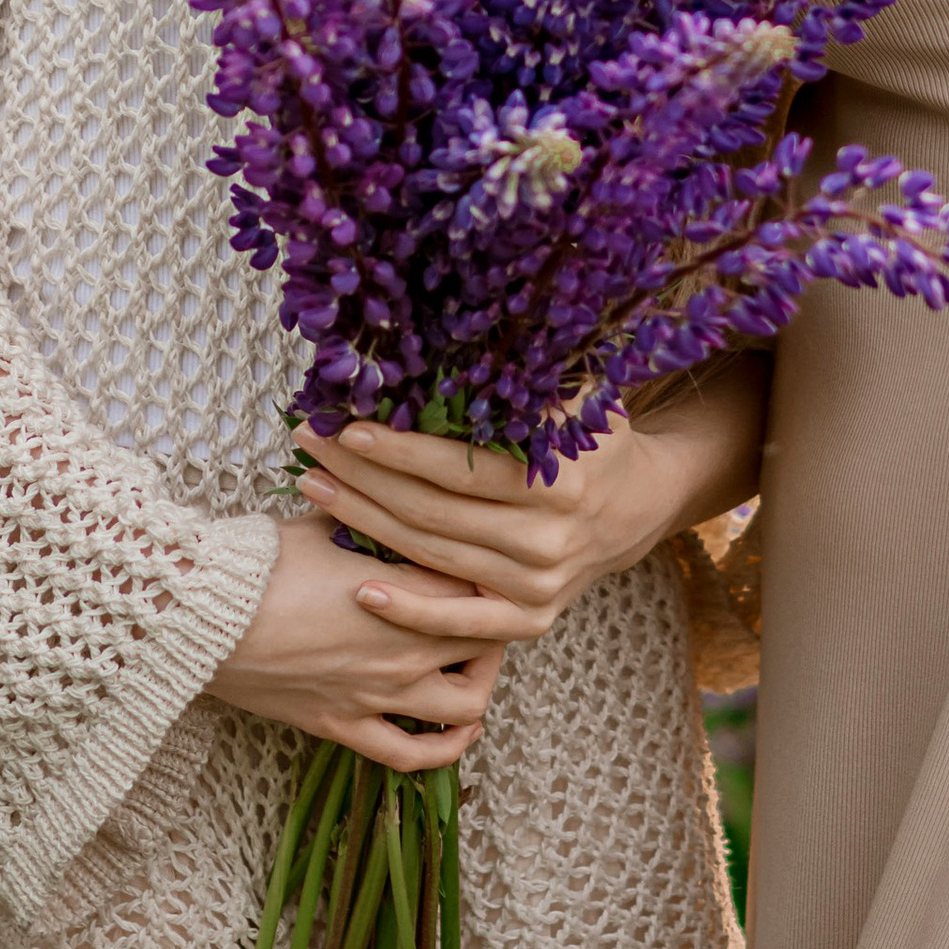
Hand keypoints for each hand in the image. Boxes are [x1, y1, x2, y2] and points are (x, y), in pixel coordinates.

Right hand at [206, 514, 541, 769]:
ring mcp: (376, 695)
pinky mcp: (343, 726)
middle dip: (494, 620)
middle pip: (485, 640)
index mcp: (401, 592)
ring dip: (480, 683)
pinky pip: (409, 755)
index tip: (488, 558)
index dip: (489, 569)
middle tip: (487, 604)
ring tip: (475, 664)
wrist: (201, 622)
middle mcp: (401, 649)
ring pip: (464, 705)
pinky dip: (443, 749)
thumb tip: (384, 486)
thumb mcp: (319, 521)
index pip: (476, 582)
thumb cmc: (257, 565)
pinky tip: (457, 730)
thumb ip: (365, 511)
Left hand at [295, 358, 767, 636]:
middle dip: (363, 477)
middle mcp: (549, 540)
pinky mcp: (531, 620)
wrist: (636, 507)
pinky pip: (460, 624)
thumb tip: (467, 325)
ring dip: (364, 524)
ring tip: (314, 489)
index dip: (402, 449)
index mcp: (560, 482)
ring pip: (432, 556)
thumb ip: (530, 375)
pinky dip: (409, 610)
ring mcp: (539, 586)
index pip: (463, 467)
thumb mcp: (579, 398)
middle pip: (433, 511)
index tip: (348, 426)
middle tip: (311, 447)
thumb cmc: (590, 439)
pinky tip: (360, 588)